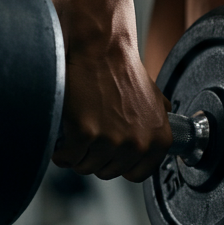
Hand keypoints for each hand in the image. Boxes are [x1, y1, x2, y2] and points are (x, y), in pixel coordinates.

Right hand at [52, 35, 170, 182]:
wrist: (101, 49)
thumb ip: (160, 120)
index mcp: (159, 140)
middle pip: (107, 172)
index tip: (110, 153)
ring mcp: (111, 141)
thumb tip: (163, 128)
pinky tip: (63, 134)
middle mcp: (138, 145)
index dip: (119, 164)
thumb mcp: (155, 98)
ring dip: (76, 154)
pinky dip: (60, 151)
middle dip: (95, 157)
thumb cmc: (123, 71)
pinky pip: (66, 158)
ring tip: (77, 130)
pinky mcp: (84, 134)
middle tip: (90, 134)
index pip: (136, 174)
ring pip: (84, 168)